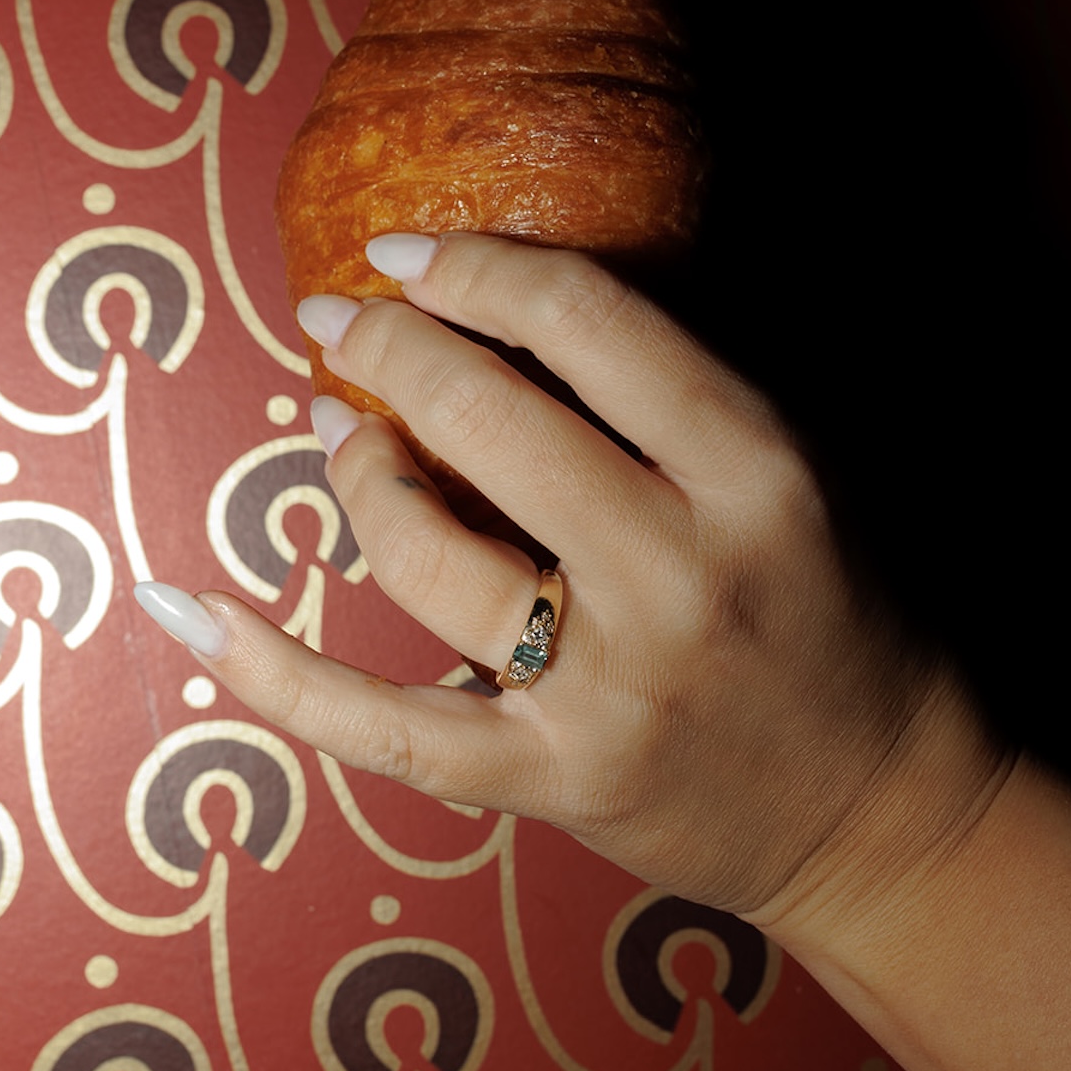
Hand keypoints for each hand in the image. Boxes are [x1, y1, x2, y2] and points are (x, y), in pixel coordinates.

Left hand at [137, 232, 1008, 936]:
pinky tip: (180, 607)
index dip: (478, 268)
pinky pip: (382, 723)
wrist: (891, 816)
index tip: (411, 255)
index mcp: (759, 473)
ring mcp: (609, 689)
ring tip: (334, 434)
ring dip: (352, 471)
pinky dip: (268, 670)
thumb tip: (510, 307)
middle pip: (486, 421)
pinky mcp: (554, 783)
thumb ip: (679, 392)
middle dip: (386, 349)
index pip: (589, 323)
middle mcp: (681, 574)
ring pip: (422, 550)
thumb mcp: (806, 471)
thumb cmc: (847, 618)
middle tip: (337, 324)